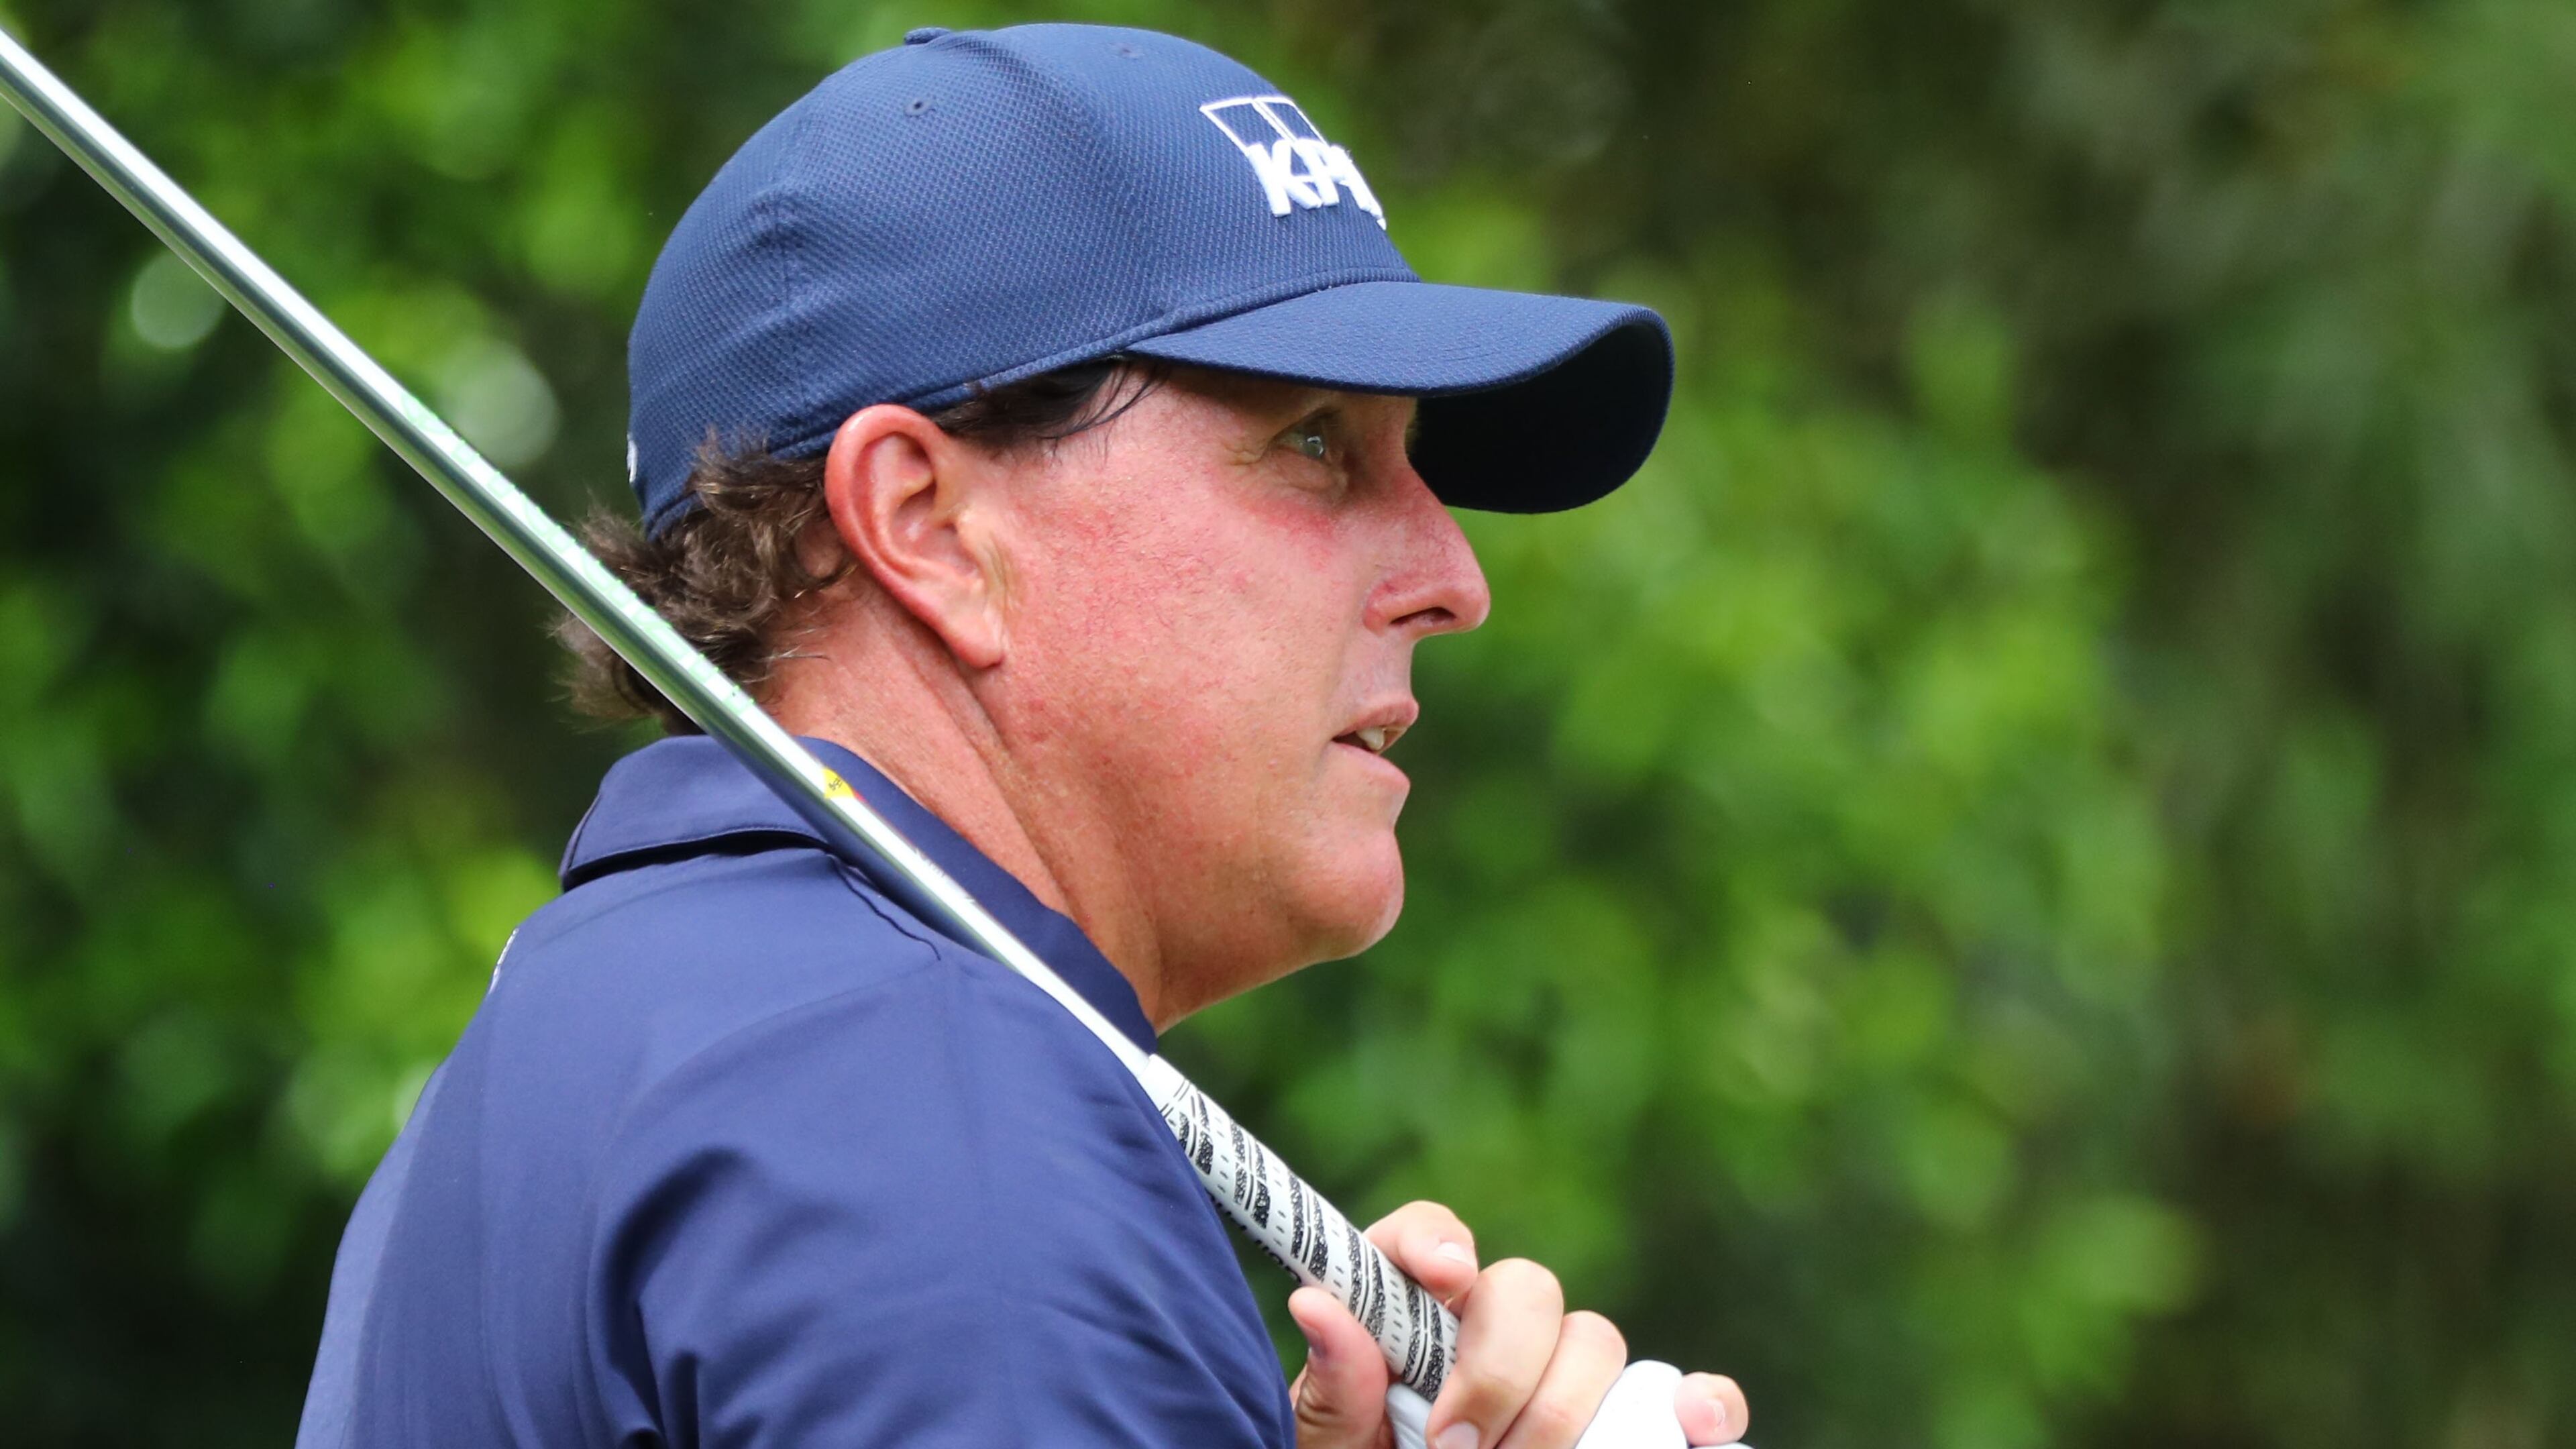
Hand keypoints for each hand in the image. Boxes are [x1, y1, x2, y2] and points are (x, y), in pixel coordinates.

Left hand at [1287, 1200, 1749, 1447]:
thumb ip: (1334, 1390)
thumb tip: (1317, 1304)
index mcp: (1410, 1320)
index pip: (1425, 1235)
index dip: (1435, 1241)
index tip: (1444, 1279)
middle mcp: (1494, 1330)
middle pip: (1525, 1287)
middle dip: (1499, 1369)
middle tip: (1456, 1448)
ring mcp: (1569, 1375)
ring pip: (1597, 1341)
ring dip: (1564, 1411)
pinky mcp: (1637, 1421)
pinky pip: (1687, 1395)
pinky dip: (1703, 1404)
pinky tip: (1691, 1429)